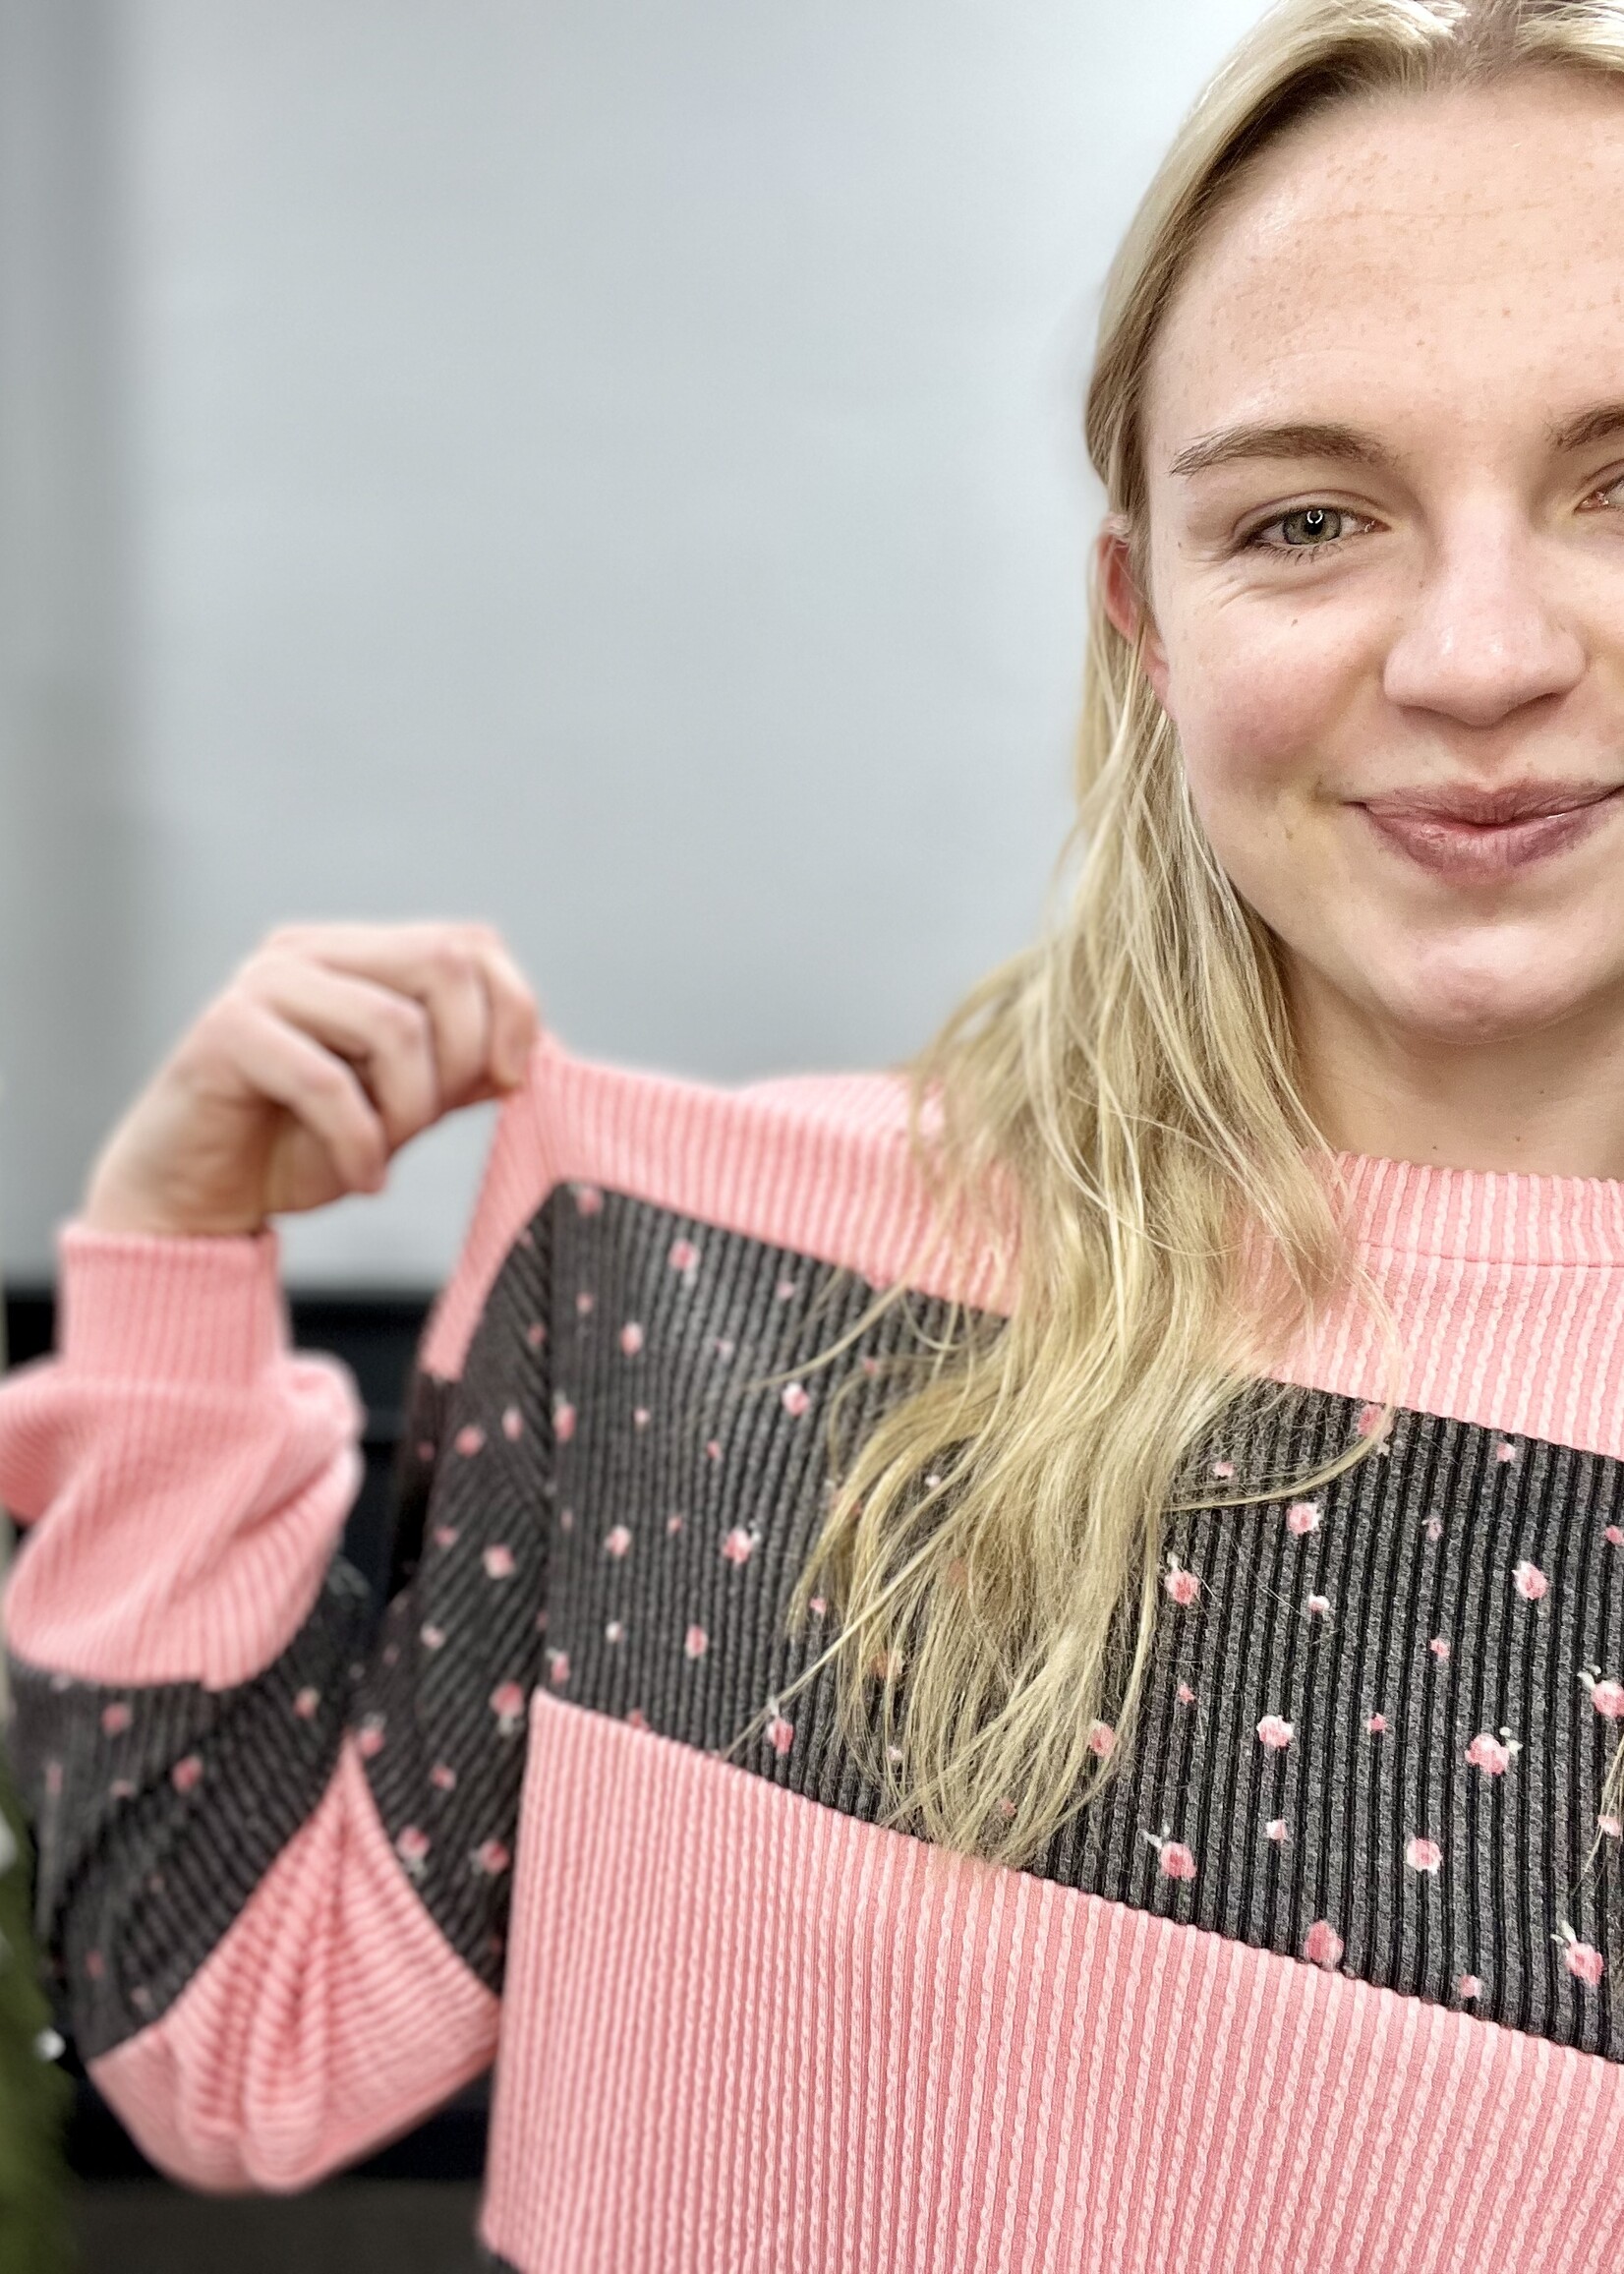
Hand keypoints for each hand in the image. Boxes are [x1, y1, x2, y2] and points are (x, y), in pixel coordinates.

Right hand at [82, 921, 540, 1237]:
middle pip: (444, 963)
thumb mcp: (402, 1110)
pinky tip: (361, 1177)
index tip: (513, 1081)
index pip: (470, 943)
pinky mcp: (226, 1034)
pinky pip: (327, 1082)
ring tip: (384, 1153)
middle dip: (464, 1057)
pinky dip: (360, 1143)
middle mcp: (311, 953)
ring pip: (395, 1025)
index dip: (513, 1009)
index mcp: (357, 955)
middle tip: (433, 1122)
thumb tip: (544, 1049)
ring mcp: (264, 985)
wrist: (196, 1195)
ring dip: (409, 1110)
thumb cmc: (299, 1147)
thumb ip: (462, 1073)